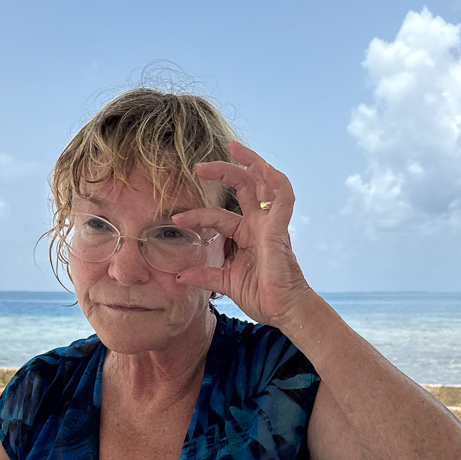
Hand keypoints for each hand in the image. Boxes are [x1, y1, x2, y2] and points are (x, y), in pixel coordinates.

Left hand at [171, 141, 313, 329]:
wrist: (283, 311)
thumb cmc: (262, 296)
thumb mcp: (226, 282)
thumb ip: (205, 275)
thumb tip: (179, 277)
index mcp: (247, 235)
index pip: (219, 216)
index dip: (197, 215)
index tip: (176, 219)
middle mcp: (259, 224)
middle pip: (243, 186)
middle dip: (223, 171)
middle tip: (198, 166)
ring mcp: (271, 224)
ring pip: (264, 182)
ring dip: (250, 162)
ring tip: (232, 147)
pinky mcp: (280, 229)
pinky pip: (284, 198)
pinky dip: (277, 181)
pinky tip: (265, 168)